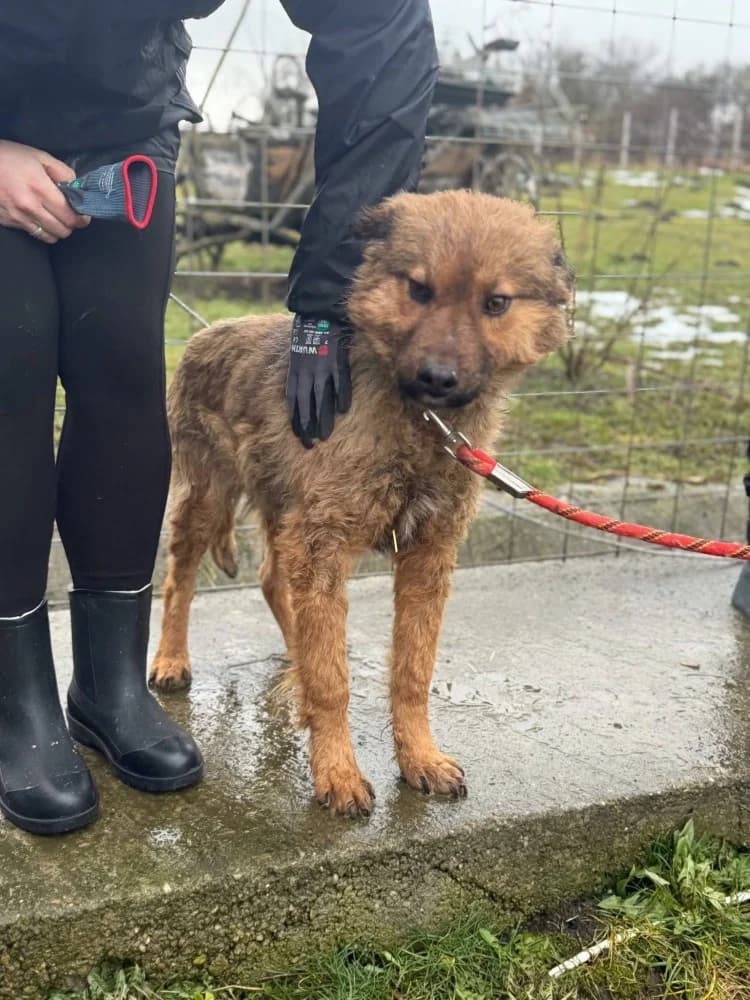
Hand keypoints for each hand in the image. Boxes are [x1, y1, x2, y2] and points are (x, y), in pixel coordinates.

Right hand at [0, 140, 90, 242]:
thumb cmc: (8, 156)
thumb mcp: (38, 156)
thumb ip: (62, 172)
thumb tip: (77, 186)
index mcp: (40, 187)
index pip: (70, 215)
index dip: (82, 218)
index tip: (83, 214)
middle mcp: (30, 206)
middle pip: (63, 230)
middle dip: (71, 224)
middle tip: (70, 215)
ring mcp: (18, 217)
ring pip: (50, 237)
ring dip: (57, 230)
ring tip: (55, 218)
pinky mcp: (9, 222)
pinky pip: (33, 234)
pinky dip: (41, 230)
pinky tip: (39, 218)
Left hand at [286, 316, 351, 445]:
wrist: (320, 310)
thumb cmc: (308, 333)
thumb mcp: (298, 353)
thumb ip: (300, 373)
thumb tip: (300, 393)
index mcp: (296, 370)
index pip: (293, 401)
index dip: (296, 420)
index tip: (300, 437)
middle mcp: (307, 371)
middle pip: (306, 404)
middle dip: (307, 426)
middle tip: (310, 444)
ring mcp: (322, 367)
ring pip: (321, 398)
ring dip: (322, 418)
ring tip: (324, 435)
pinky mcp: (337, 360)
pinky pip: (340, 382)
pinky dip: (341, 395)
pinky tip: (343, 410)